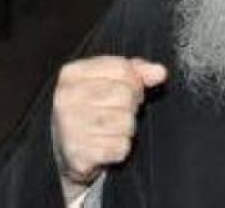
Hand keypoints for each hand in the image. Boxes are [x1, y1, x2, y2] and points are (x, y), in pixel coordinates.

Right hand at [51, 56, 167, 201]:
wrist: (65, 148)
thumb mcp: (109, 80)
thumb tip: (159, 72)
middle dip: (131, 105)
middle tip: (119, 111)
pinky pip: (120, 147)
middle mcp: (67, 98)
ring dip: (126, 128)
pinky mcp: (79, 154)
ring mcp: (70, 127)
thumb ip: (137, 70)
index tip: (130, 89)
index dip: (135, 80)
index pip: (122, 69)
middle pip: (125, 95)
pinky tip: (106, 144)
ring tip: (111, 128)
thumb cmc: (91, 108)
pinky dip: (120, 148)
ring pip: (125, 122)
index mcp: (72, 74)